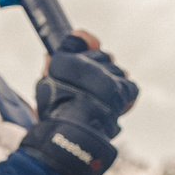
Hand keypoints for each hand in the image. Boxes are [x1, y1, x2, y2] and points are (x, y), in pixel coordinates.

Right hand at [20, 35, 138, 174]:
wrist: (73, 137)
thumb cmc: (56, 117)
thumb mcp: (45, 90)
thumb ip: (50, 69)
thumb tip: (50, 55)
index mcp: (63, 61)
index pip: (80, 37)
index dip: (87, 41)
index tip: (91, 46)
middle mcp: (85, 63)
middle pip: (105, 56)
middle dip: (102, 70)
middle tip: (93, 90)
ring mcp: (106, 75)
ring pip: (118, 71)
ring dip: (114, 84)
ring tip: (103, 102)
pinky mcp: (122, 89)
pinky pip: (130, 86)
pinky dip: (126, 96)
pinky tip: (115, 106)